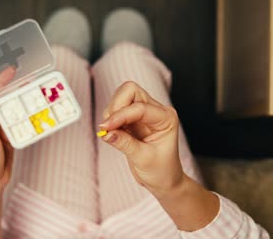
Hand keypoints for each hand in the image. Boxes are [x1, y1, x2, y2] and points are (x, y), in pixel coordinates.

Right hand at [99, 81, 184, 196]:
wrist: (164, 181)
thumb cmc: (162, 171)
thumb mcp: (144, 159)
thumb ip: (125, 144)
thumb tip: (106, 133)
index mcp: (166, 118)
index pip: (140, 107)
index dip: (120, 115)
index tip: (106, 128)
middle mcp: (156, 111)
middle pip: (130, 91)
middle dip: (116, 106)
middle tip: (108, 126)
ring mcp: (144, 113)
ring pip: (122, 96)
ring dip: (112, 112)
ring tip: (111, 132)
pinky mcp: (132, 119)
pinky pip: (116, 109)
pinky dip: (110, 118)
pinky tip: (112, 133)